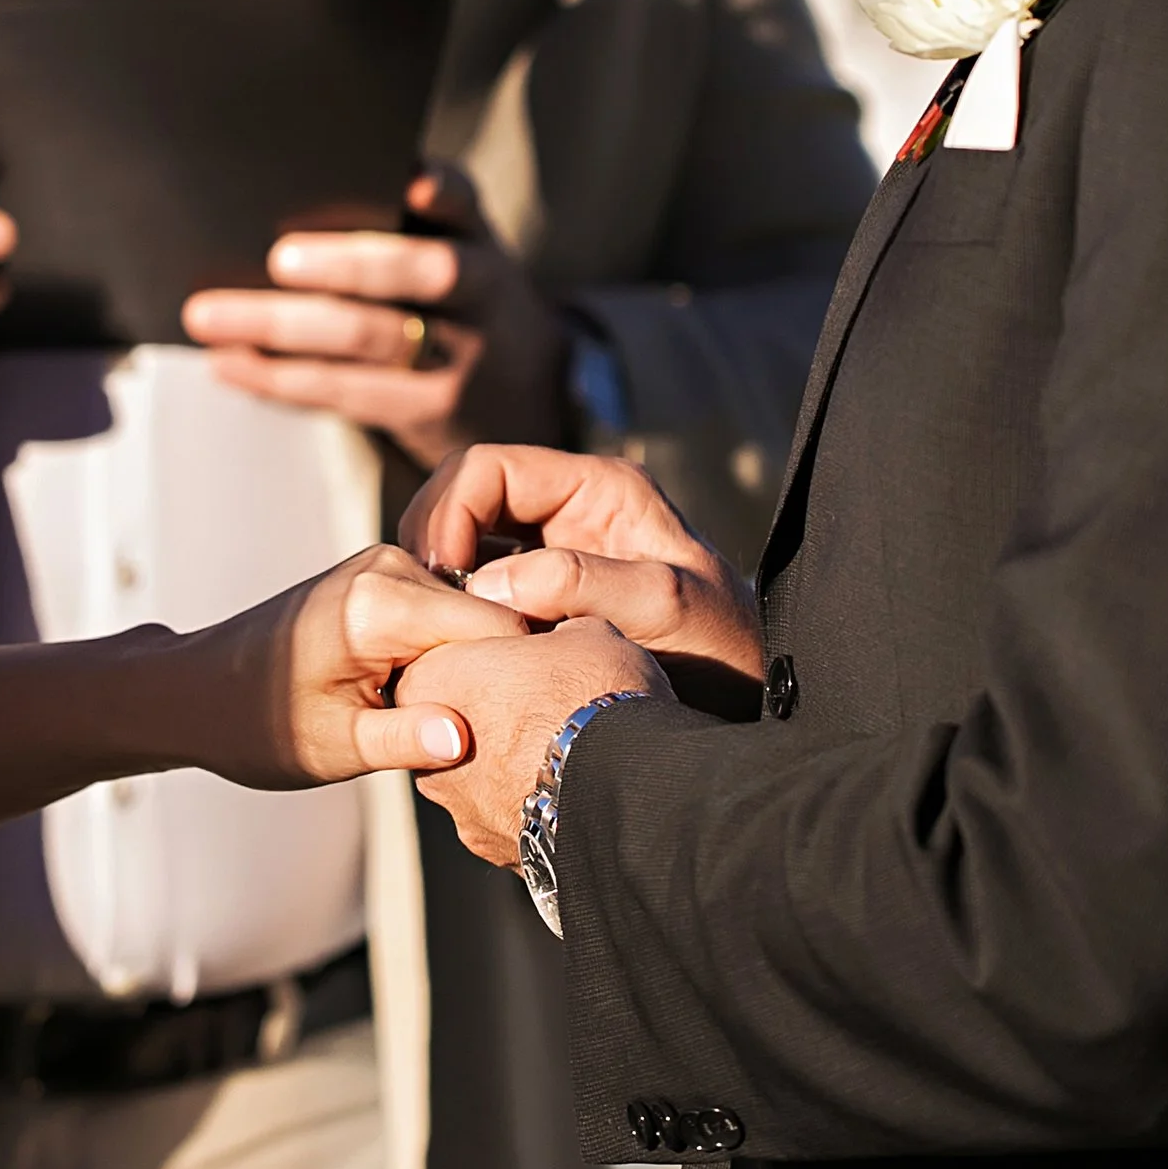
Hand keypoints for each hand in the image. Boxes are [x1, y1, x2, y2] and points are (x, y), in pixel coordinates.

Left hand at [157, 543, 533, 790]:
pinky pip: (447, 614)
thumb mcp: (334, 747)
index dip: (524, 676)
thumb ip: (405, 741)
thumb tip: (466, 740)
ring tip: (456, 722)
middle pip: (493, 618)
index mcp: (381, 603)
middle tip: (498, 737)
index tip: (534, 723)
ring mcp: (389, 565)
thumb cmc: (256, 724)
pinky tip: (432, 701)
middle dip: (502, 673)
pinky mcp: (387, 577)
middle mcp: (391, 567)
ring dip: (477, 668)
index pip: (498, 627)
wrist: (196, 691)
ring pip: (475, 618)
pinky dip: (452, 658)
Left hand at [181, 165, 571, 473]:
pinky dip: (278, 378)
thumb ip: (415, 219)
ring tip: (209, 317)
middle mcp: (480, 296)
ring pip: (368, 339)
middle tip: (278, 259)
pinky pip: (343, 392)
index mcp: (481, 242)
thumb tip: (300, 183)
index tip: (412, 183)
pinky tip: (229, 363)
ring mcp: (460, 360)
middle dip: (347, 265)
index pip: (466, 205)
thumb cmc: (467, 305)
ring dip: (280, 328)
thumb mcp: (466, 253)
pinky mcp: (427, 414)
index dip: (443, 193)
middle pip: (421, 273)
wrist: (531, 397)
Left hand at [396, 616, 670, 866]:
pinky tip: (570, 791)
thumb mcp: (584, 632)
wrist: (623, 787)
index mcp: (432, 679)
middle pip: (452, 719)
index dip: (490, 651)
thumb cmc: (591, 696)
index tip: (527, 652)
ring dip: (510, 762)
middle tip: (546, 701)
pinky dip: (531, 803)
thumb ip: (554, 631)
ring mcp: (457, 804)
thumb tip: (565, 637)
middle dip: (492, 712)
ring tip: (566, 751)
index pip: (445, 656)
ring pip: (476, 774)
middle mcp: (427, 748)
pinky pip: (505, 814)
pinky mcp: (489, 845)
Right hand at [405, 442, 764, 680]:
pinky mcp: (542, 599)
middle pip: (463, 499)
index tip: (438, 575)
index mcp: (598, 488)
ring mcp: (553, 553)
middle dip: (431, 544)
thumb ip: (585, 584)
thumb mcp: (665, 608)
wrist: (747, 699)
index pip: (487, 469)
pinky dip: (455, 611)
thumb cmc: (722, 650)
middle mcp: (568, 510)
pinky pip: (478, 588)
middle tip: (421, 604)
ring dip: (437, 581)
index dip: (448, 513)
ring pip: (464, 545)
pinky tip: (453, 648)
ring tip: (432, 630)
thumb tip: (490, 587)